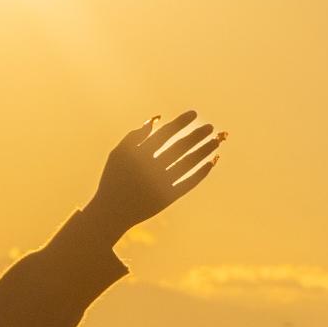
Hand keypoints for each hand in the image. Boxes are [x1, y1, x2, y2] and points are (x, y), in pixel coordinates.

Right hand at [79, 111, 222, 243]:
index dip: (181, 122)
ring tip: (216, 141)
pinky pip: (189, 183)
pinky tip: (212, 162)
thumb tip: (155, 119)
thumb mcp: (117, 155)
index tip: (194, 114)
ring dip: (204, 151)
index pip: (165, 134)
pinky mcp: (168, 198)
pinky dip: (202, 172)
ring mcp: (161, 184)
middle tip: (210, 127)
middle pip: (180, 147)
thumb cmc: (114, 179)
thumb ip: (134, 136)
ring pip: (188, 164)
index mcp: (139, 155)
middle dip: (197, 136)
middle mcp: (152, 168)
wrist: (112, 212)